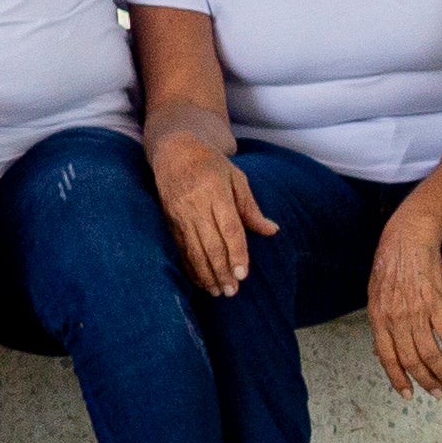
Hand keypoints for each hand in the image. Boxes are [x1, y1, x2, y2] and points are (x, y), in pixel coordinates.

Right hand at [150, 135, 272, 299]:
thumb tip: (272, 231)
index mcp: (215, 193)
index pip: (229, 229)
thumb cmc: (210, 164)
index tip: (243, 274)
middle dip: (222, 271)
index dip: (237, 253)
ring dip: (206, 273)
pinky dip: (189, 266)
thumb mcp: (236, 178)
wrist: (174, 150)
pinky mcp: (169, 220)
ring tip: (217, 292)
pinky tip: (199, 280)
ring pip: (193, 250)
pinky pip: (179, 247)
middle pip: (210, 244)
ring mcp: (180, 214)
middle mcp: (196, 206)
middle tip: (232, 292)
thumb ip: (251, 208)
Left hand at [366, 206, 441, 395]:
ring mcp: (416, 312)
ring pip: (430, 352)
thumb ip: (380, 325)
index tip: (408, 395)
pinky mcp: (436, 304)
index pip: (387, 358)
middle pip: (411, 360)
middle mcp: (395, 319)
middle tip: (438, 393)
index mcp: (378, 318)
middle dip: (425, 381)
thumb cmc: (389, 267)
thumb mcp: (375, 297)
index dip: (398, 379)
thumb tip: (381, 352)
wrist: (406, 240)